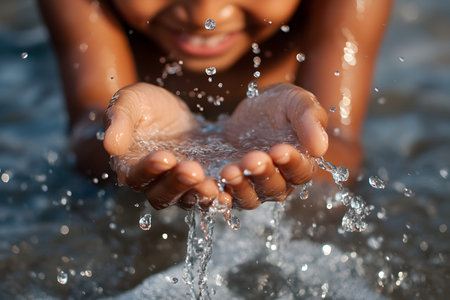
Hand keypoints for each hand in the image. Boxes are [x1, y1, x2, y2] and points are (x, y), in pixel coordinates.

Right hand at [103, 83, 228, 209]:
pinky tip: (237, 180)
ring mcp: (182, 188)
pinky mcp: (205, 184)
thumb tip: (110, 144)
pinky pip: (214, 194)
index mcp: (132, 168)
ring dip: (204, 192)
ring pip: (191, 199)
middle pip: (165, 195)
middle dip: (179, 183)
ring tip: (219, 178)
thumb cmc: (146, 107)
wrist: (173, 115)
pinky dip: (226, 190)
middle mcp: (156, 185)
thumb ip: (119, 120)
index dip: (150, 169)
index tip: (164, 155)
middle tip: (193, 169)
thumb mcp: (130, 102)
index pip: (137, 177)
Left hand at [220, 83, 327, 208]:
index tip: (280, 149)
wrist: (244, 114)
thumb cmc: (277, 106)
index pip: (301, 171)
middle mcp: (277, 183)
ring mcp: (250, 189)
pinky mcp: (225, 188)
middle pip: (273, 188)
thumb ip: (309, 119)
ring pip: (247, 198)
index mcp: (299, 164)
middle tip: (252, 158)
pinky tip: (204, 181)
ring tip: (228, 170)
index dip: (292, 162)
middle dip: (262, 174)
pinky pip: (220, 197)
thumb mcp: (295, 101)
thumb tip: (320, 147)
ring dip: (238, 186)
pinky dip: (212, 193)